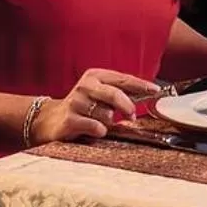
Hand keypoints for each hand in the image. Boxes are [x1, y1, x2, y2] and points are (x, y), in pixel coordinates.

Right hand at [29, 68, 163, 143]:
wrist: (51, 120)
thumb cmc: (83, 107)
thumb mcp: (101, 96)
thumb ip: (121, 94)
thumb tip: (148, 95)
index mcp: (95, 76)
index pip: (123, 79)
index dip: (141, 85)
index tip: (155, 91)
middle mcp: (85, 85)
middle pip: (114, 93)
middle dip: (127, 106)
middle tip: (132, 116)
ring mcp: (76, 101)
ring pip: (106, 113)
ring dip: (109, 121)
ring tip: (102, 123)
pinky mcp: (69, 118)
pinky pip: (94, 125)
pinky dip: (100, 130)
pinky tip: (98, 130)